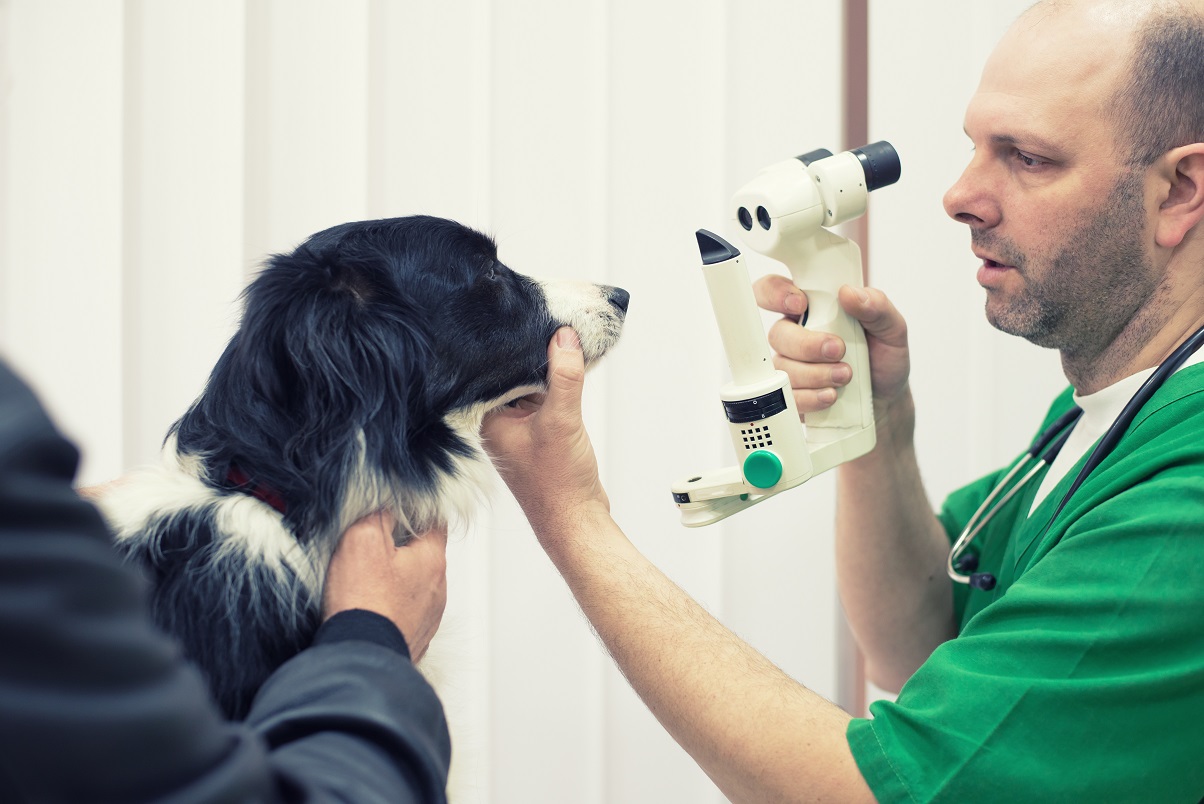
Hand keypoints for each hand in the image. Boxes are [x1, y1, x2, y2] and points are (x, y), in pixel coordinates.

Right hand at [322, 511, 447, 662]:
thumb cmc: (362, 602)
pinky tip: (370, 606)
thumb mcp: (362, 539)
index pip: (436, 522)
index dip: (416, 511)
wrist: (360, 657)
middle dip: (402, 546)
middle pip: (425, 554)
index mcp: (432, 559)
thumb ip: (379, 515)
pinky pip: (406, 612)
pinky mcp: (415, 637)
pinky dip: (392, 606)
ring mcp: (429, 616)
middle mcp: (438, 588)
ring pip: (416, 585)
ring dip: (396, 579)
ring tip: (367, 579)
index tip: (398, 510)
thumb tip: (389, 506)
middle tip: (373, 544)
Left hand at [481, 328, 608, 536]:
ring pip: (534, 386)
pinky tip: (576, 368)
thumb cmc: (558, 485)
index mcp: (490, 420)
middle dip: (536, 354)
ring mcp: (522, 430)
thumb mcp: (562, 421)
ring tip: (569, 340)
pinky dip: (562, 385)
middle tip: (555, 322)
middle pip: (516, 375)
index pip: (497, 371)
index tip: (532, 319)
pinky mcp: (542, 435)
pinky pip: (549, 400)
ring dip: (552, 369)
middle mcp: (501, 424)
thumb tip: (564, 337)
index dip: (515, 346)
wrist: (577, 522)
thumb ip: (564, 377)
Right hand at [753, 274, 911, 420]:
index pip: (774, 290)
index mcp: (812, 309)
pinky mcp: (792, 394)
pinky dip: (810, 397)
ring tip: (845, 376)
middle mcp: (794, 335)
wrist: (887, 400)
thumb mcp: (892, 328)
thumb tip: (849, 293)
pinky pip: (786, 396)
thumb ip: (876, 306)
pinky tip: (830, 395)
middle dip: (806, 344)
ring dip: (815, 373)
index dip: (776, 293)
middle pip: (777, 333)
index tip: (800, 304)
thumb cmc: (883, 358)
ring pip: (783, 367)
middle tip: (838, 349)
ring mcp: (790, 365)